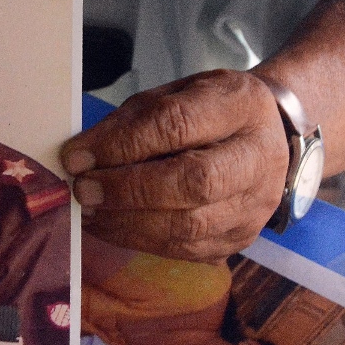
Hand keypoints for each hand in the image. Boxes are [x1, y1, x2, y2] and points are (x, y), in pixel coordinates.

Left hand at [61, 70, 287, 261]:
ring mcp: (255, 204)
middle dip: (127, 189)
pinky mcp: (241, 239)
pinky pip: (187, 249)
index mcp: (242, 105)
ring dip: (128, 222)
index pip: (177, 126)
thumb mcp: (174, 95)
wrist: (267, 137)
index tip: (77, 156)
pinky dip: (141, 240)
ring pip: (190, 225)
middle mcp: (259, 157)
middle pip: (192, 182)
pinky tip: (112, 226)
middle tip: (84, 189)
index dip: (122, 144)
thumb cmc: (210, 111)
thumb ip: (131, 121)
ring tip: (90, 211)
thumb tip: (81, 154)